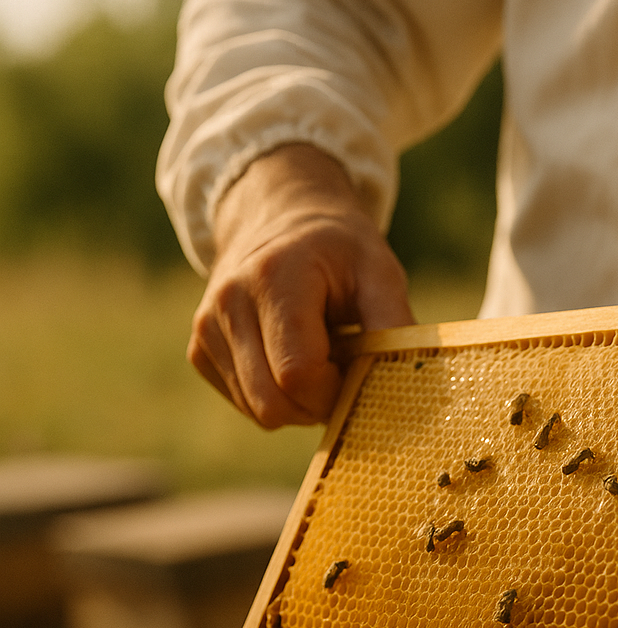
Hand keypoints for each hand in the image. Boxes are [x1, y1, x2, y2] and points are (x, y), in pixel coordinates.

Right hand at [189, 144, 414, 428]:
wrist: (280, 216)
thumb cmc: (339, 250)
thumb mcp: (379, 272)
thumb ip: (394, 325)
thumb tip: (409, 386)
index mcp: (274, 277)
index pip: (298, 375)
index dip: (335, 391)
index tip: (356, 369)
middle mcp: (228, 302)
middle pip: (273, 404)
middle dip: (317, 405)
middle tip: (341, 371)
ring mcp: (206, 328)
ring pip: (259, 411)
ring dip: (298, 402)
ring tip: (316, 355)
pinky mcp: (199, 349)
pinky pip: (244, 403)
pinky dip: (274, 396)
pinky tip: (287, 356)